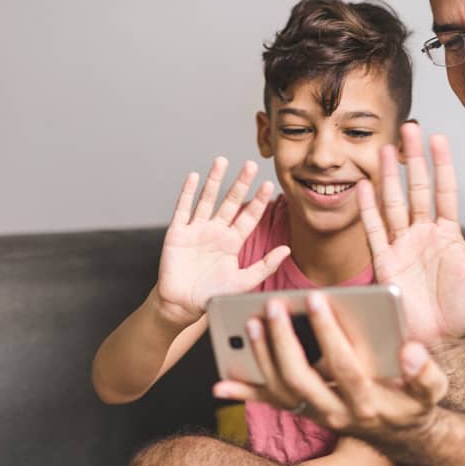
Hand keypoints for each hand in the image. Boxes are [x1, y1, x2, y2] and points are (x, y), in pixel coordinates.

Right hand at [155, 158, 286, 326]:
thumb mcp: (243, 282)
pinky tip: (194, 177)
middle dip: (240, 183)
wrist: (182, 305)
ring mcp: (196, 230)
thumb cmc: (212, 295)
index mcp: (232, 242)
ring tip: (222, 161)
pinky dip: (187, 193)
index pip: (248, 217)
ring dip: (214, 180)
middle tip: (251, 165)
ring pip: (207, 199)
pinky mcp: (177, 233)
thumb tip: (287, 250)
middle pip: (230, 202)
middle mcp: (216, 232)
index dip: (258, 201)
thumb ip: (265, 266)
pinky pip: (183, 209)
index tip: (269, 185)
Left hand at [212, 292, 447, 438]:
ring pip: (279, 388)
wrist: (396, 432)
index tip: (315, 298)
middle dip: (283, 340)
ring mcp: (313, 412)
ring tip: (250, 322)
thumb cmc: (412, 401)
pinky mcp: (300, 410)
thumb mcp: (430, 390)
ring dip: (261, 356)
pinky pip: (268, 403)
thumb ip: (424, 372)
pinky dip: (242, 392)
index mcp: (367, 401)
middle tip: (272, 304)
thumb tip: (410, 351)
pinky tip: (219, 382)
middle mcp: (335, 410)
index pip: (344, 365)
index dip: (328, 333)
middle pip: (300, 377)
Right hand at [361, 124, 464, 351]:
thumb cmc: (463, 311)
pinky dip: (368, 209)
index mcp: (447, 233)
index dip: (441, 164)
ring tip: (386, 150)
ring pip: (393, 202)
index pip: (444, 190)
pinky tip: (364, 187)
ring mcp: (401, 246)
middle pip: (416, 188)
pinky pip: (374, 230)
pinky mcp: (384, 261)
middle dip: (413, 159)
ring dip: (389, 176)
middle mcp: (422, 234)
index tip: (438, 138)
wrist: (438, 343)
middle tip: (410, 129)